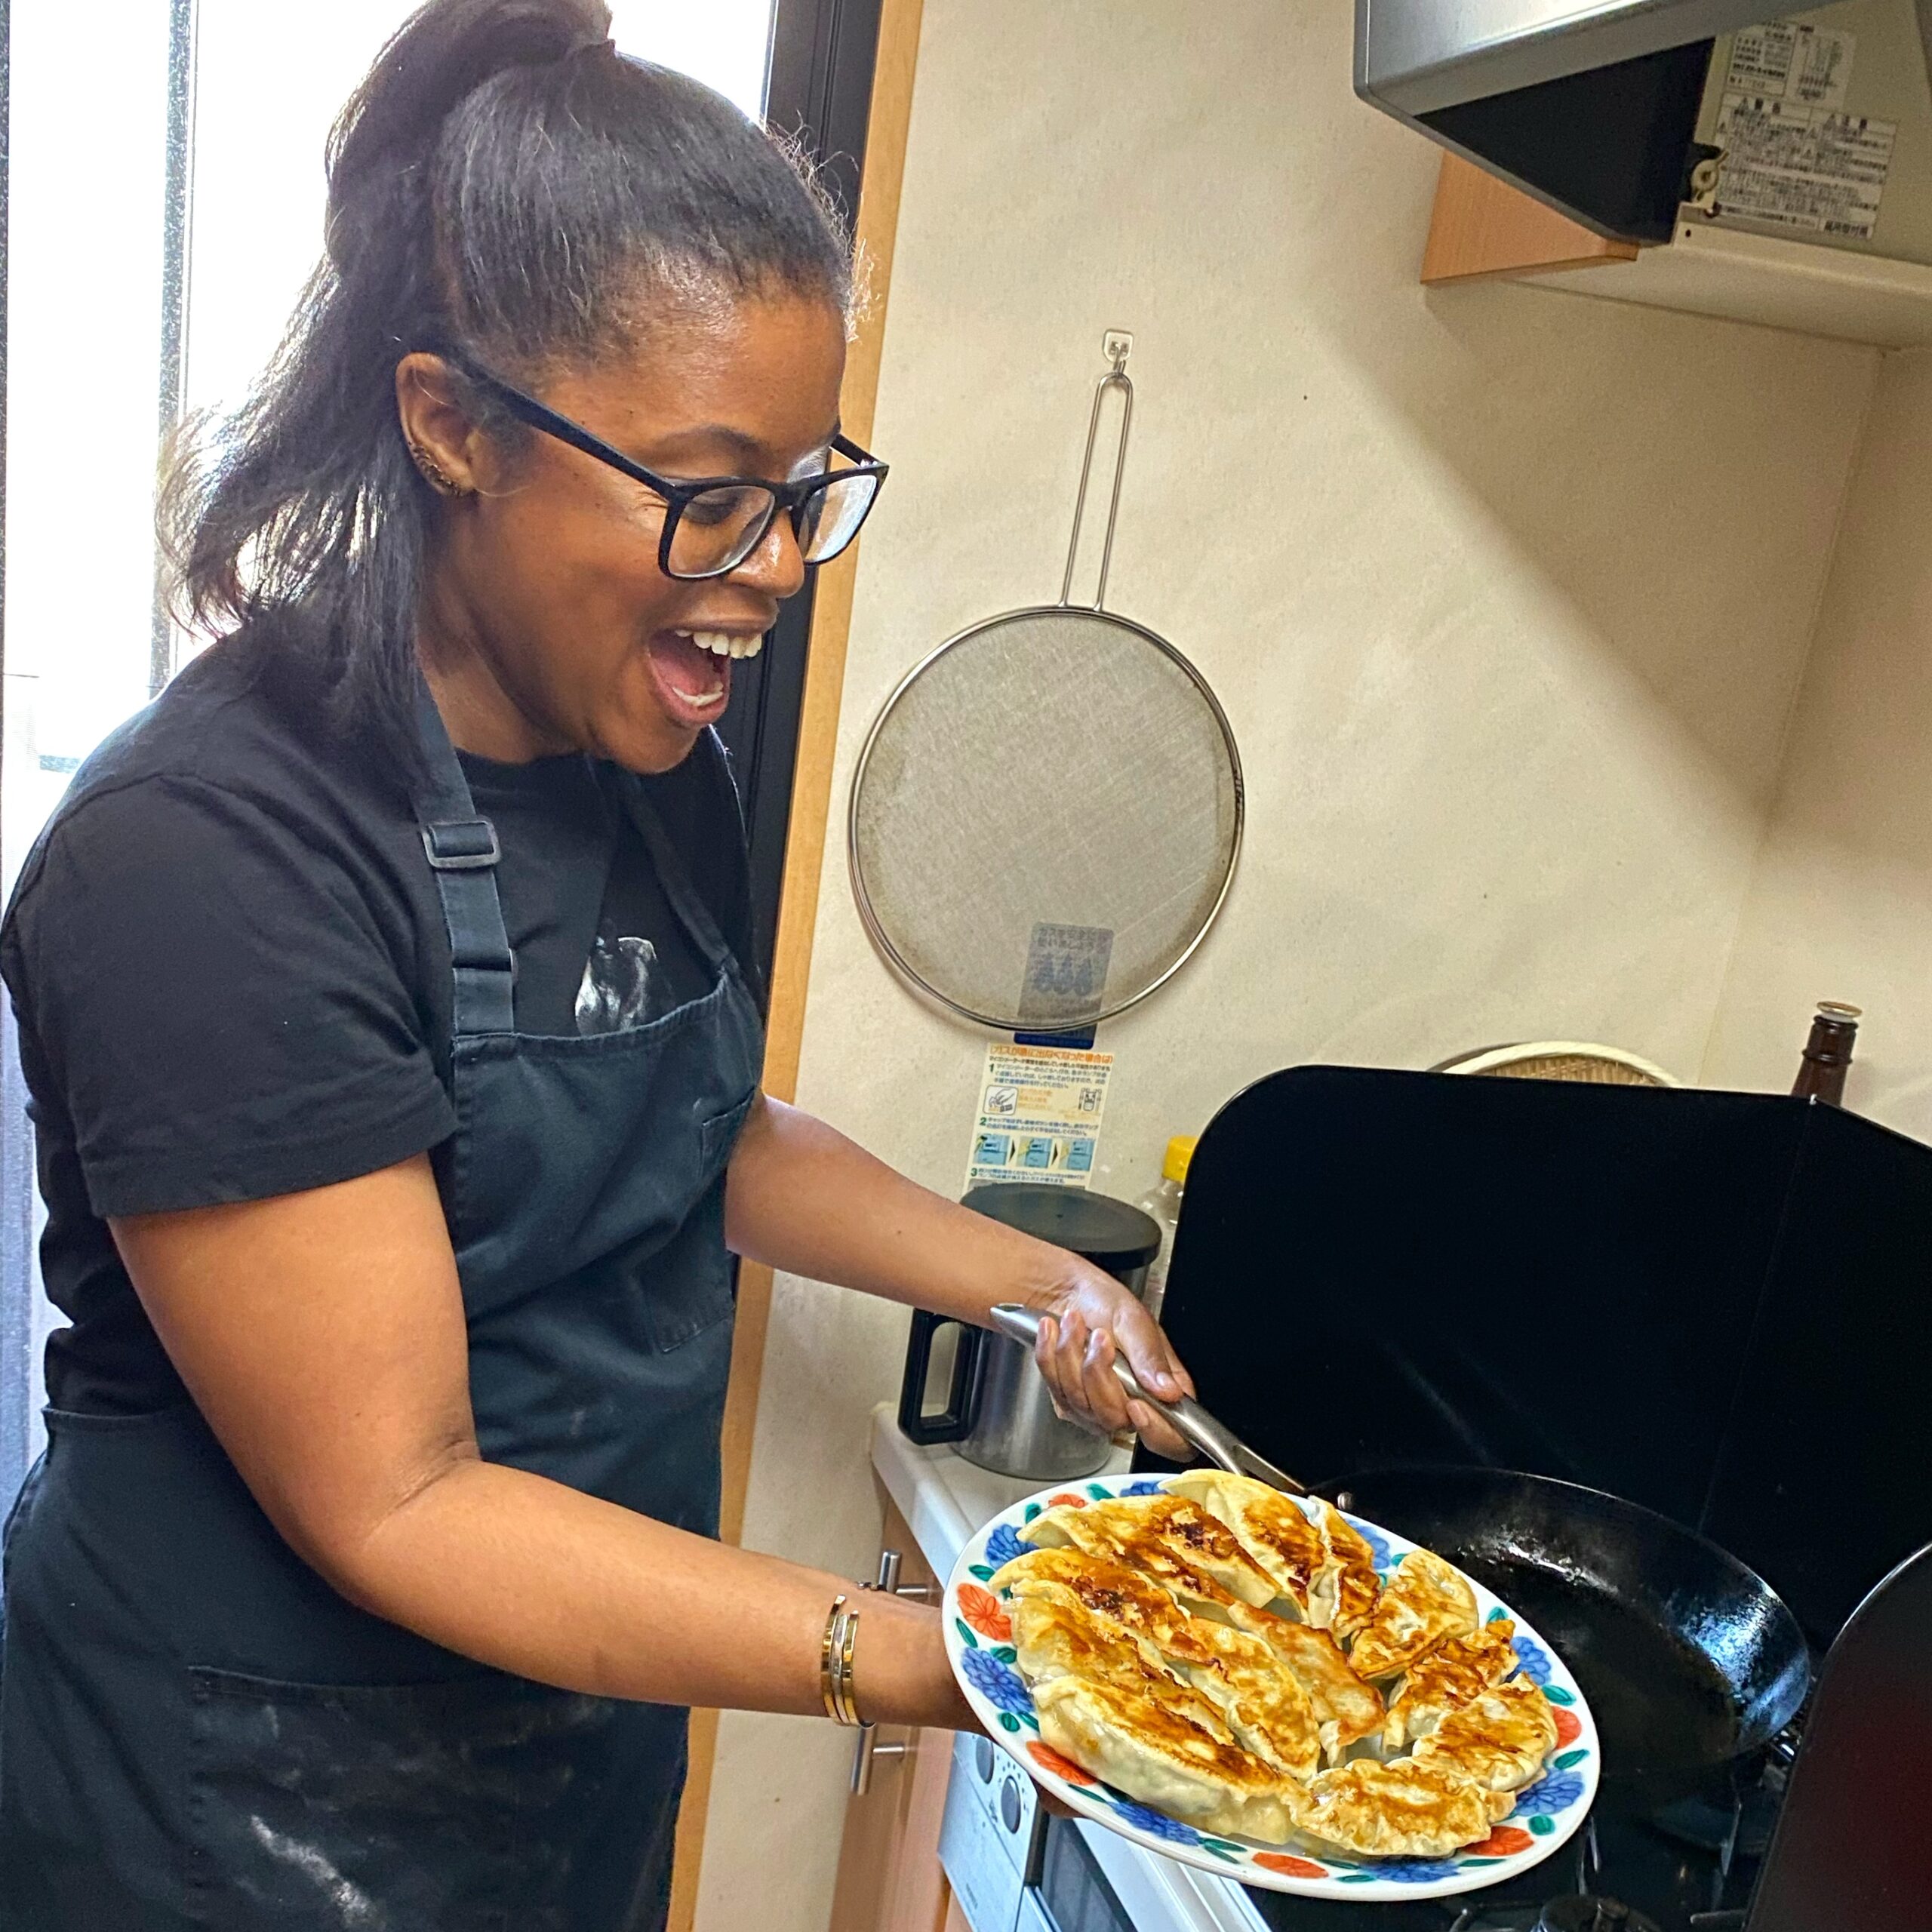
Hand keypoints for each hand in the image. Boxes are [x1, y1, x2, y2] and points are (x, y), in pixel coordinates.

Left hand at [1026, 1263, 1195, 1460]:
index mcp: (1164, 1390)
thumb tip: (1169, 1392)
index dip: (1156, 1431)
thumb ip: (1151, 1358)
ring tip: (1075, 1322)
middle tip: (1099, 1335)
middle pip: (1114, 1418)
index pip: (1173, 1439)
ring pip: (1079, 1403)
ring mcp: (1098, 1409)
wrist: (1070, 1293)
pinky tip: (1055, 1332)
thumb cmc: (1107, 1303)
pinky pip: (1055, 1390)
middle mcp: (1133, 1406)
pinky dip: (1051, 1355)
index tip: (1135, 1404)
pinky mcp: (1068, 1402)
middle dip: (1097, 1372)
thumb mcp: (1135, 1321)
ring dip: (1071, 1354)